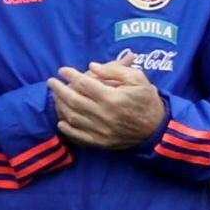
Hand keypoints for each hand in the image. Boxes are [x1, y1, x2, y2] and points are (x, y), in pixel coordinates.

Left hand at [50, 62, 166, 149]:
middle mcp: (104, 115)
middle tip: (52, 82)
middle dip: (59, 89)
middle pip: (74, 100)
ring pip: (73, 117)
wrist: (158, 128)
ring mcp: (101, 130)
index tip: (63, 70)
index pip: (84, 83)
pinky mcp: (102, 142)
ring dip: (60, 106)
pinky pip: (79, 137)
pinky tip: (62, 122)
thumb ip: (115, 70)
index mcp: (113, 98)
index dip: (70, 75)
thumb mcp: (138, 78)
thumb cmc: (147, 100)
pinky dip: (68, 130)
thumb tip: (92, 67)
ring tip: (56, 97)